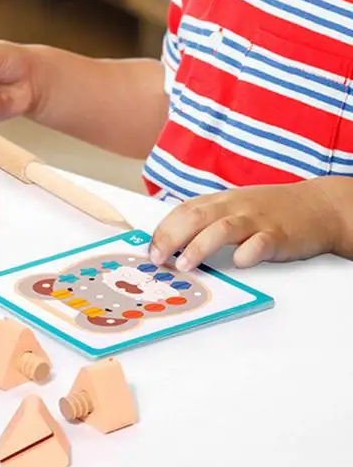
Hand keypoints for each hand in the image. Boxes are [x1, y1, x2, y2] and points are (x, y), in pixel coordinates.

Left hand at [148, 180, 344, 271]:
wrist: (317, 206)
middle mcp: (234, 207)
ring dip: (200, 246)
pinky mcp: (278, 235)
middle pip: (196, 217)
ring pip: (223, 229)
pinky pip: (261, 243)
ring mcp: (256, 220)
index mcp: (219, 201)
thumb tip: (170, 241)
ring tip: (185, 266)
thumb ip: (205, 220)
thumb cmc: (268, 209)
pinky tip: (238, 262)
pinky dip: (248, 252)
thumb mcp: (232, 207)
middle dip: (172, 237)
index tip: (150, 250)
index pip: (183, 211)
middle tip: (158, 259)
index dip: (163, 230)